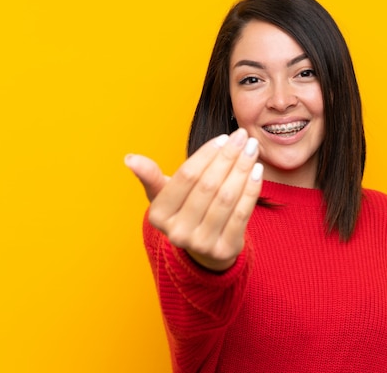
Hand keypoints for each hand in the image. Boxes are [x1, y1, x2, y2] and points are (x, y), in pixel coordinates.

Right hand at [125, 128, 262, 270]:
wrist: (204, 248)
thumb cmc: (184, 210)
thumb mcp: (164, 195)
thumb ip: (150, 176)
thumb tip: (130, 158)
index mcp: (159, 215)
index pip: (186, 176)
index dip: (206, 155)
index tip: (223, 137)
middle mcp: (177, 232)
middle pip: (208, 186)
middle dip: (228, 157)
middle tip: (242, 136)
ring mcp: (202, 244)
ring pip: (227, 198)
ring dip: (242, 169)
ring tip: (252, 148)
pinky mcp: (224, 250)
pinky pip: (242, 214)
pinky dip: (251, 189)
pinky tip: (257, 170)